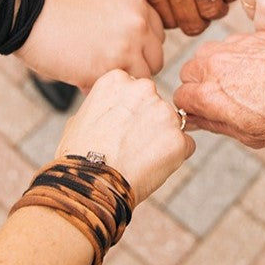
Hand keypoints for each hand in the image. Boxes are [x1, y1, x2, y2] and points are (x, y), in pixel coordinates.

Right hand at [15, 0, 164, 88]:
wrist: (24, 8)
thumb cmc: (56, 7)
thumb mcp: (104, 4)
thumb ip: (126, 26)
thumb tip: (138, 58)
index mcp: (139, 6)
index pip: (158, 39)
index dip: (139, 50)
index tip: (119, 52)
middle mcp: (139, 25)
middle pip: (155, 62)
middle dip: (134, 69)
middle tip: (105, 67)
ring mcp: (126, 48)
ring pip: (140, 82)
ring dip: (120, 83)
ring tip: (91, 72)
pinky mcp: (106, 70)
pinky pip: (115, 92)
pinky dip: (99, 90)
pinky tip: (78, 76)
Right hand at [55, 70, 193, 203]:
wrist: (90, 184)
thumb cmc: (79, 155)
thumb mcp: (81, 116)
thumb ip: (106, 105)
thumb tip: (112, 111)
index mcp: (119, 80)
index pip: (136, 90)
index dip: (130, 111)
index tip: (121, 127)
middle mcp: (144, 89)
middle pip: (156, 104)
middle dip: (149, 122)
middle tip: (131, 144)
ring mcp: (164, 113)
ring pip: (172, 124)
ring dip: (163, 138)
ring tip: (139, 158)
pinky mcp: (179, 139)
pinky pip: (185, 145)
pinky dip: (175, 156)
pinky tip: (152, 167)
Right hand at [174, 32, 264, 147]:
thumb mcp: (251, 136)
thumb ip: (217, 125)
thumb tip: (197, 121)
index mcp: (210, 95)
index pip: (180, 98)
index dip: (192, 109)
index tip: (205, 113)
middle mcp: (215, 66)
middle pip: (188, 72)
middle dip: (199, 85)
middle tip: (222, 98)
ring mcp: (233, 47)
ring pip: (207, 54)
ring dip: (214, 66)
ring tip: (238, 82)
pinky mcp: (252, 35)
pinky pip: (231, 44)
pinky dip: (235, 56)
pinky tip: (257, 69)